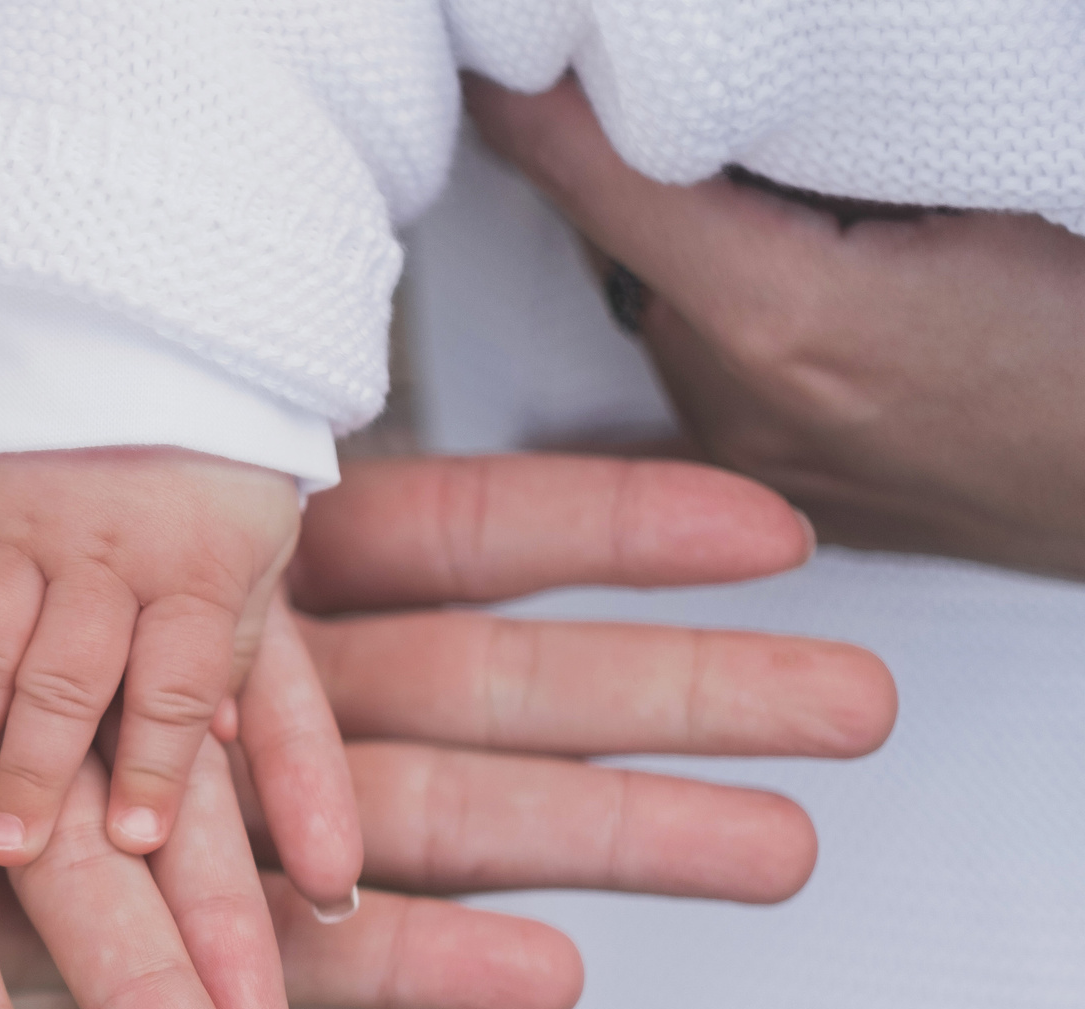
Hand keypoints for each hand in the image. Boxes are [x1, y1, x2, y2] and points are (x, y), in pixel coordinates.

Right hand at [0, 449, 356, 903]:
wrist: (171, 319)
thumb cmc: (223, 465)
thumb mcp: (263, 557)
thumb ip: (242, 658)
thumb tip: (217, 753)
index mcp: (196, 572)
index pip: (175, 686)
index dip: (156, 766)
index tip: (131, 841)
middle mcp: (108, 552)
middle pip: (67, 678)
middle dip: (35, 772)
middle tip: (5, 849)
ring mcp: (28, 522)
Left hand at [467, 75, 1084, 580]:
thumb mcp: (994, 183)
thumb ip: (850, 124)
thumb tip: (733, 71)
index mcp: (789, 317)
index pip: (602, 174)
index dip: (536, 96)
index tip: (499, 40)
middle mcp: (742, 398)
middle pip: (619, 230)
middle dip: (630, 142)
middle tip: (657, 62)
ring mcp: (755, 452)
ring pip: (665, 288)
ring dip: (691, 217)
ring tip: (785, 169)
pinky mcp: (781, 479)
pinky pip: (711, 349)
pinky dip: (730, 286)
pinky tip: (812, 251)